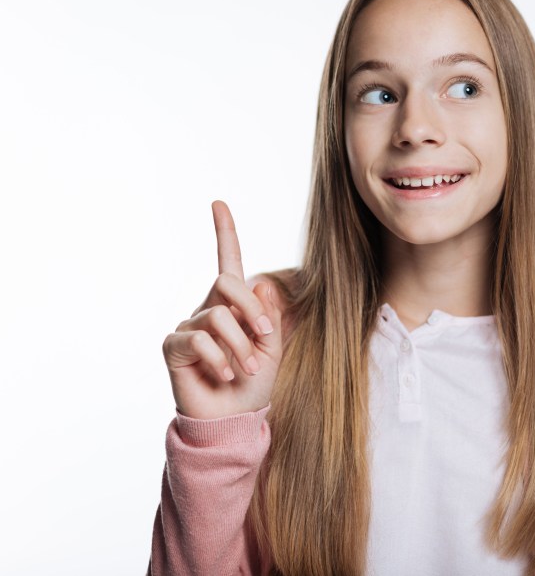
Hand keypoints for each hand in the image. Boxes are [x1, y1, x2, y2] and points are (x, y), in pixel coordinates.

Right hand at [161, 201, 283, 419]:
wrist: (234, 418)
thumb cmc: (254, 383)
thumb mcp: (273, 348)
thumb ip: (270, 317)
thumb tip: (261, 285)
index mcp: (233, 305)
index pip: (227, 261)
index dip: (224, 232)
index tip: (218, 203)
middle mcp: (208, 309)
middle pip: (227, 283)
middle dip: (252, 308)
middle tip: (265, 336)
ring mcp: (188, 326)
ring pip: (219, 316)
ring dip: (241, 344)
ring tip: (248, 368)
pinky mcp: (174, 347)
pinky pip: (198, 338)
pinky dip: (220, 358)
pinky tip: (224, 375)